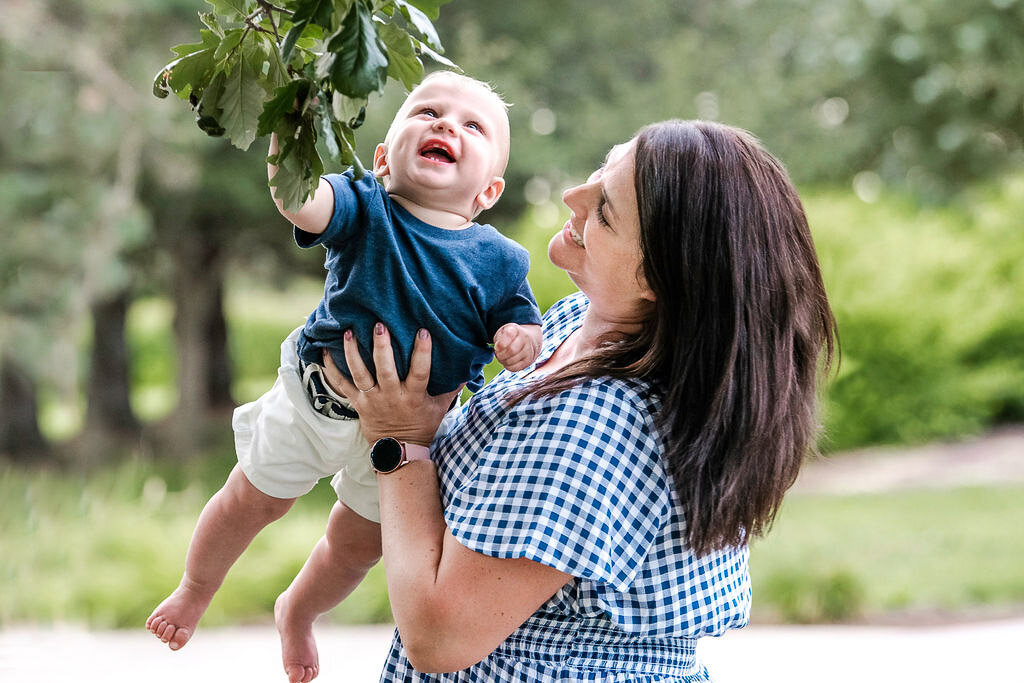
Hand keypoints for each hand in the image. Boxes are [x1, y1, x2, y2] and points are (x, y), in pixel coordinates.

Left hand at [322, 324, 461, 445]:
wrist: (399, 452)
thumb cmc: (422, 426)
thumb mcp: (440, 408)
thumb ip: (451, 388)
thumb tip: (469, 368)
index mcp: (413, 396)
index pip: (420, 371)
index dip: (422, 352)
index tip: (423, 331)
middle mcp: (391, 396)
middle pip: (385, 369)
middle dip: (382, 346)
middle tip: (379, 325)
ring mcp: (372, 400)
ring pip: (360, 374)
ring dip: (353, 352)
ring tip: (349, 332)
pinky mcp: (358, 404)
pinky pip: (341, 385)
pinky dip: (331, 369)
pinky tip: (324, 352)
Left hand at [493, 323, 541, 371]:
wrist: (531, 340)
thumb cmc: (514, 336)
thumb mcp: (505, 330)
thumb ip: (499, 337)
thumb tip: (497, 348)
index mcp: (518, 330)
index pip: (508, 335)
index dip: (500, 344)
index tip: (496, 346)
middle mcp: (526, 340)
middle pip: (511, 350)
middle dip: (500, 354)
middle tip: (498, 353)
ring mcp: (528, 352)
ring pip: (511, 361)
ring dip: (503, 360)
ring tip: (502, 356)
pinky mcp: (528, 362)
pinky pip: (514, 368)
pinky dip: (507, 366)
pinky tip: (507, 360)